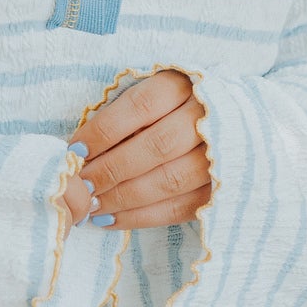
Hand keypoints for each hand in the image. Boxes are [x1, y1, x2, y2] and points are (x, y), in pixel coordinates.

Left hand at [64, 70, 211, 230]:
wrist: (231, 120)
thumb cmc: (171, 106)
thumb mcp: (149, 95)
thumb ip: (123, 116)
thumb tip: (80, 150)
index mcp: (185, 85)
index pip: (141, 107)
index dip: (105, 130)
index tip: (75, 150)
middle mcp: (209, 118)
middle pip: (157, 146)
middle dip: (112, 169)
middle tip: (82, 184)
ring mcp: (222, 156)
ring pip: (170, 181)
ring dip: (124, 198)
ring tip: (92, 206)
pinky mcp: (224, 189)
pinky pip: (181, 208)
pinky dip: (142, 217)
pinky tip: (112, 220)